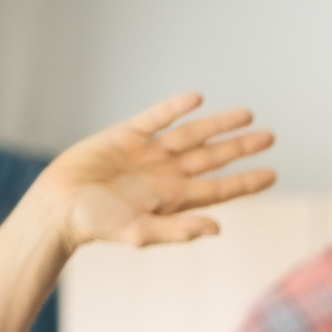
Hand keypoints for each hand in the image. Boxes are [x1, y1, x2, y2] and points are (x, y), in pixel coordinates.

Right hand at [39, 93, 277, 251]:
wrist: (59, 205)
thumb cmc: (98, 225)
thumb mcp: (140, 233)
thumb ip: (179, 230)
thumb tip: (217, 229)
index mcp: (174, 198)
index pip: (219, 188)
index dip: (245, 181)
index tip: (272, 174)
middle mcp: (167, 173)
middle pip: (213, 157)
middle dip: (240, 147)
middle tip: (270, 137)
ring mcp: (149, 152)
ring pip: (192, 134)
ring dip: (218, 124)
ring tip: (248, 115)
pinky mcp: (126, 134)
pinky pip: (156, 117)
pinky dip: (175, 107)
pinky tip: (197, 99)